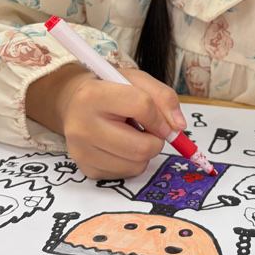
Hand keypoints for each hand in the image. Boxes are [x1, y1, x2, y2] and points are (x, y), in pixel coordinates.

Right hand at [26, 63, 186, 180]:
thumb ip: (163, 97)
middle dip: (156, 140)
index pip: (141, 106)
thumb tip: (178, 127)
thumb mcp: (136, 81)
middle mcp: (81, 126)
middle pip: (140, 147)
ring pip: (136, 164)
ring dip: (146, 152)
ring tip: (132, 135)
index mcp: (92, 95)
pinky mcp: (86, 170)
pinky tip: (121, 146)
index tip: (161, 119)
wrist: (76, 105)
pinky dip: (133, 162)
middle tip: (151, 131)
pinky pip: (126, 174)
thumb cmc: (110, 90)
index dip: (159, 115)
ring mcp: (81, 152)